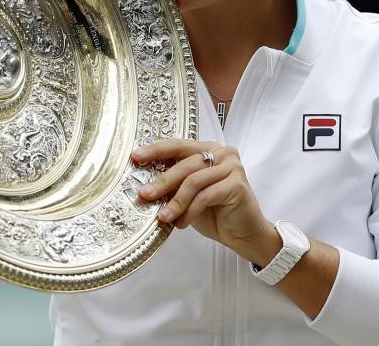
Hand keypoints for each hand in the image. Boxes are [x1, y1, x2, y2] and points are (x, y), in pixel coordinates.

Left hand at [132, 139, 275, 259]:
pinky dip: (190, 211)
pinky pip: (205, 196)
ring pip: (194, 180)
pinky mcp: (237, 184)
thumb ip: (174, 184)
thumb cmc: (215, 213)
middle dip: (162, 180)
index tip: (136, 157)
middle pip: (185, 163)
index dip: (156, 150)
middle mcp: (222, 153)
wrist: (243, 233)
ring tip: (163, 217)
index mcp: (209, 149)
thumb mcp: (189, 196)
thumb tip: (144, 186)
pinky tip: (182, 223)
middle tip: (145, 194)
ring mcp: (232, 167)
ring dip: (175, 201)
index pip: (178, 145)